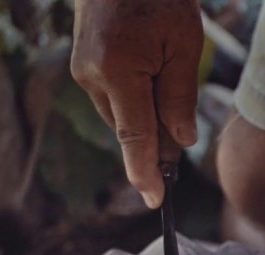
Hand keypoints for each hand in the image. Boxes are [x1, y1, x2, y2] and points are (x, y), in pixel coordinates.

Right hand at [71, 0, 202, 207]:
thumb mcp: (184, 44)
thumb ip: (179, 97)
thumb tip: (180, 142)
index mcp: (120, 70)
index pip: (135, 137)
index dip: (146, 172)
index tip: (154, 200)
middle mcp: (93, 75)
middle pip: (129, 129)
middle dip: (156, 137)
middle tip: (182, 131)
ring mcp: (82, 70)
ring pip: (121, 115)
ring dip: (144, 114)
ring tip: (165, 77)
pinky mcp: (81, 64)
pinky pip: (112, 97)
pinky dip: (132, 99)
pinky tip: (149, 72)